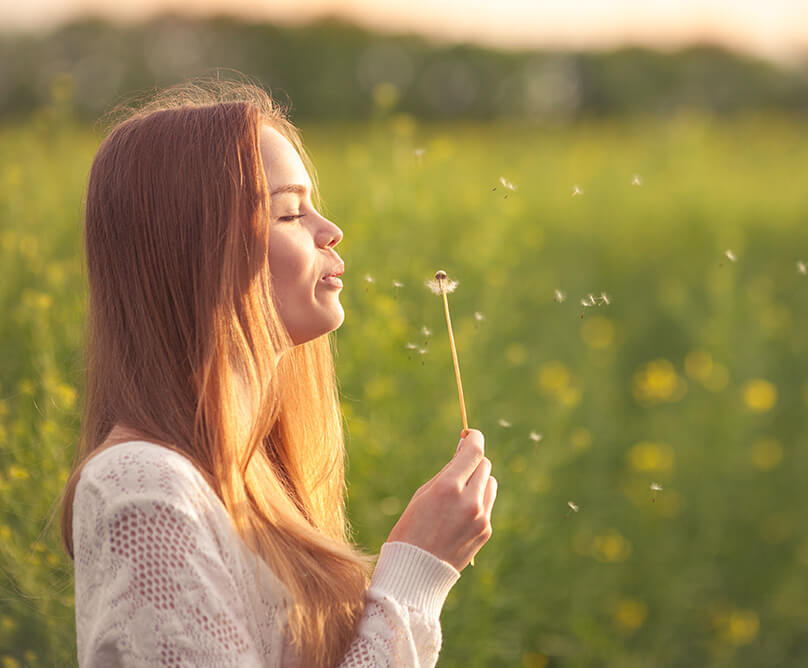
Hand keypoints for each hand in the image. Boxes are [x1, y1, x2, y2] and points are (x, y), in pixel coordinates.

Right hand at [386, 429, 496, 571]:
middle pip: (484, 465)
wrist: (416, 572)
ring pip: (490, 483)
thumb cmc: (411, 528)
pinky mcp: (486, 531)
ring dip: (478, 481)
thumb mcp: (423, 494)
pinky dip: (478, 502)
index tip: (471, 435)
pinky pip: (487, 504)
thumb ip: (447, 472)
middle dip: (473, 462)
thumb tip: (463, 452)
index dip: (474, 438)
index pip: (474, 451)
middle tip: (459, 468)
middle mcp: (470, 500)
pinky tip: (459, 515)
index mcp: (448, 487)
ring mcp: (481, 517)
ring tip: (459, 494)